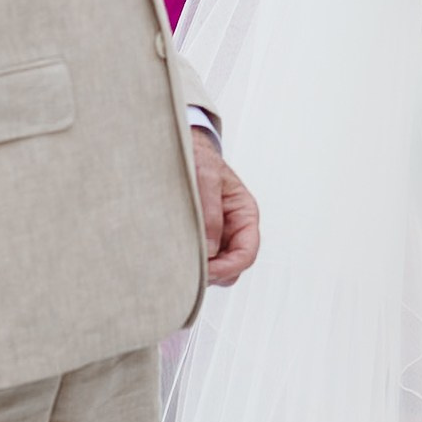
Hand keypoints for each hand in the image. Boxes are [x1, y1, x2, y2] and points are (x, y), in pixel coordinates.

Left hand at [191, 126, 260, 287]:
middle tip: (187, 269)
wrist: (182, 149)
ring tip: (178, 260)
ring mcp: (218, 235)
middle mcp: (234, 228)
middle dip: (214, 272)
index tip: (204, 271)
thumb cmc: (198, 158)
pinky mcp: (200, 237)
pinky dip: (190, 263)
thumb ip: (210, 214)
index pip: (247, 253)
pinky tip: (175, 254)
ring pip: (217, 268)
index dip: (227, 267)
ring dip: (201, 269)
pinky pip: (200, 260)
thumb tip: (210, 250)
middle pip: (233, 267)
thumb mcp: (205, 179)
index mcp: (244, 214)